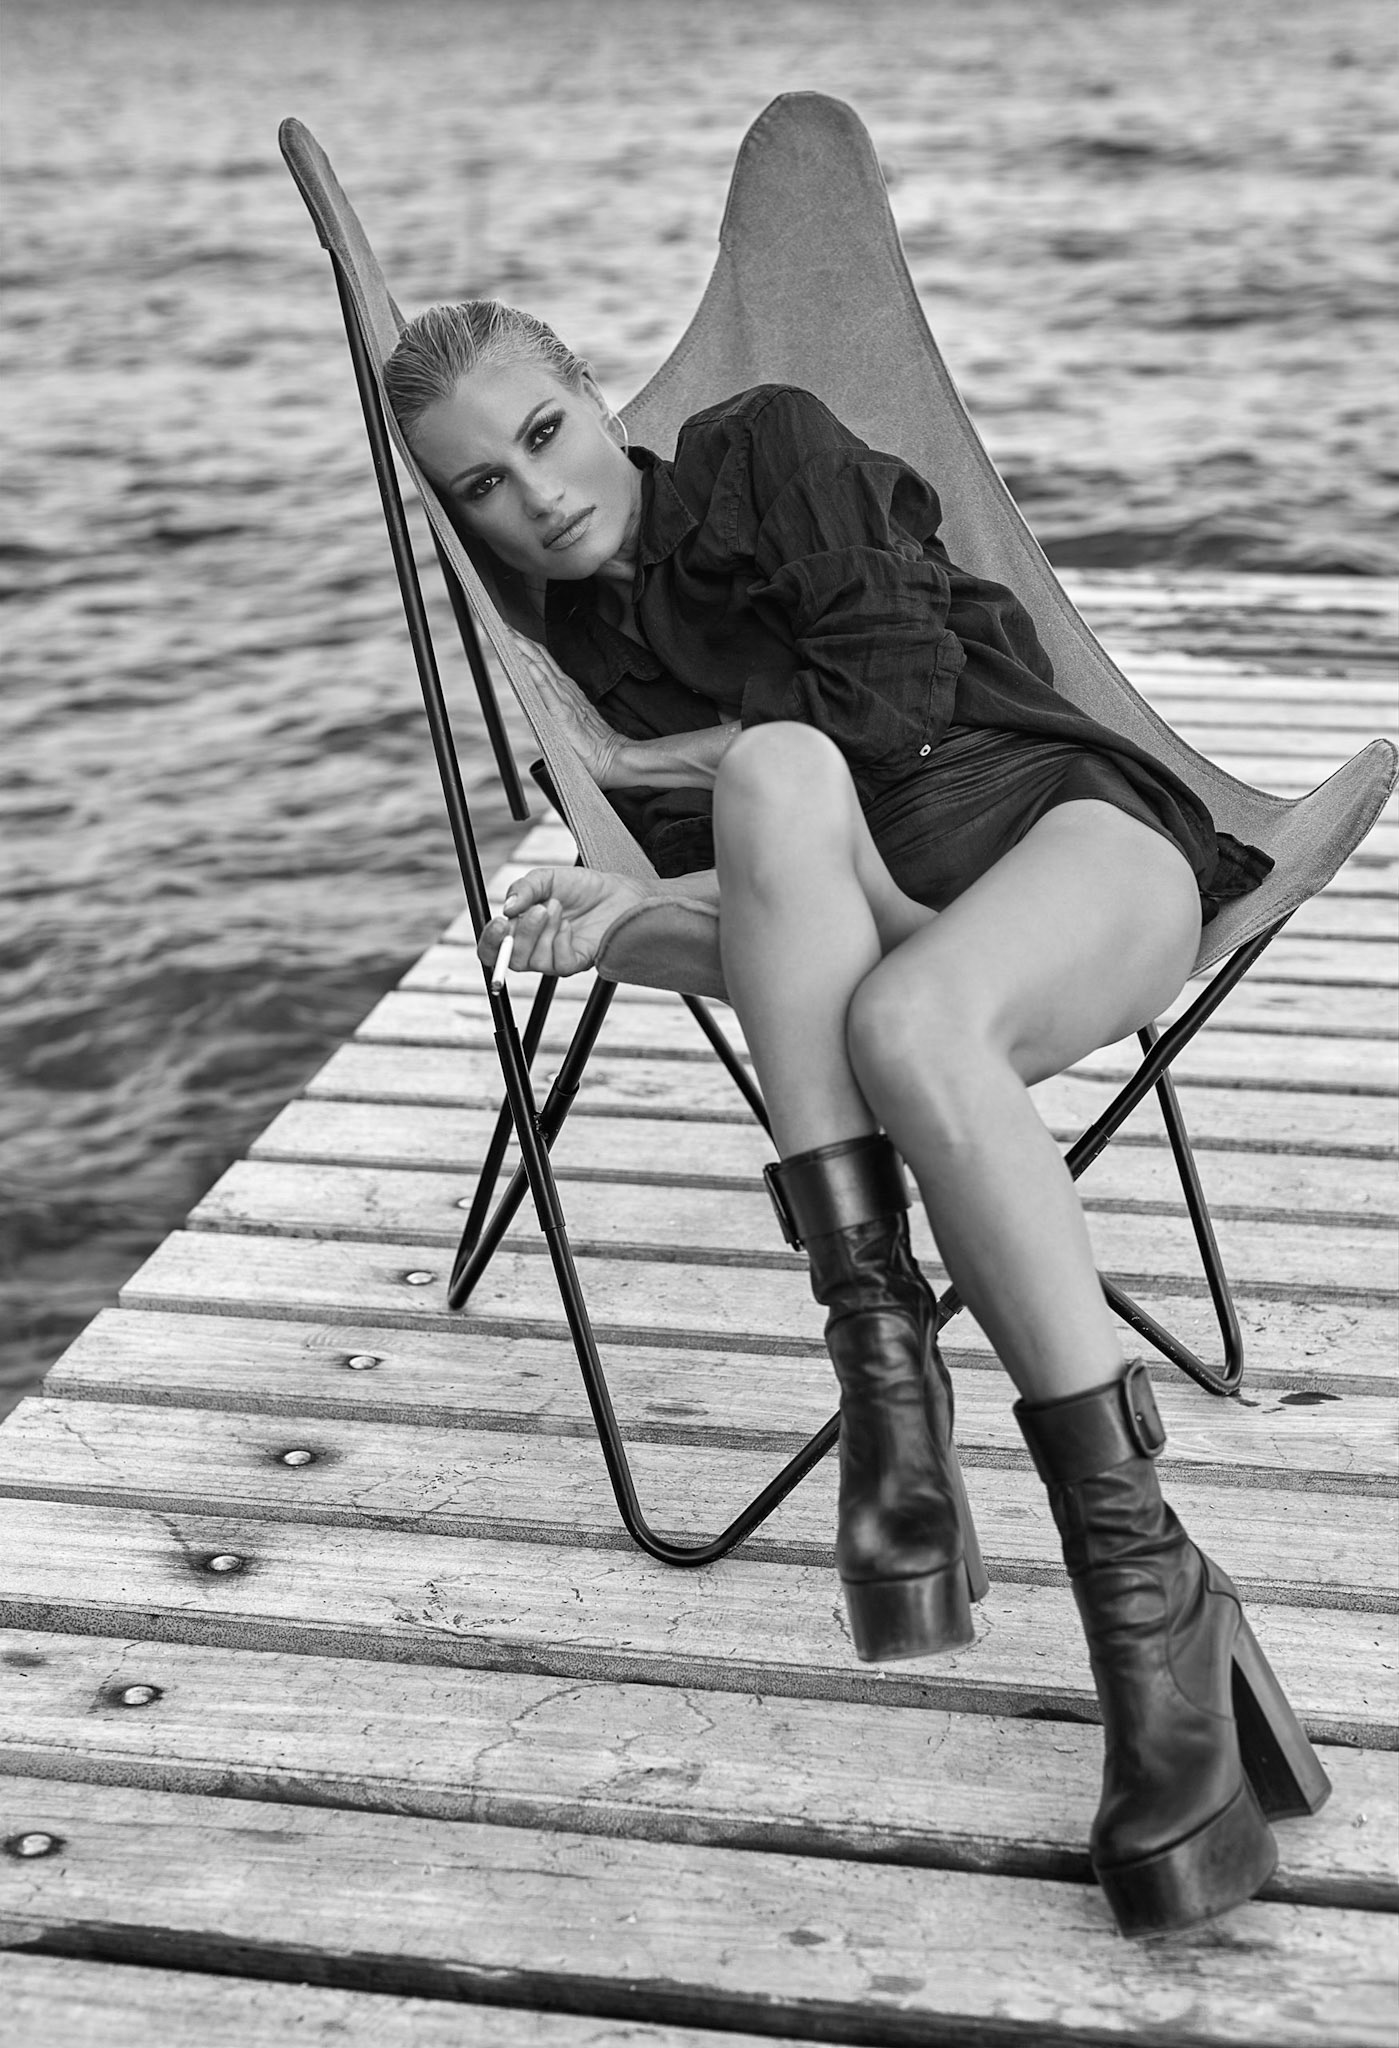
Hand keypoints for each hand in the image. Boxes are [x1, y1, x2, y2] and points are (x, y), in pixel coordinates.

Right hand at [478, 865, 649, 979]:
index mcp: (520, 930)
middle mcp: (534, 948)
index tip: (500, 923)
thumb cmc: (581, 888)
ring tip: (559, 908)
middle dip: (523, 934)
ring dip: (546, 931)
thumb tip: (507, 908)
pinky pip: (559, 965)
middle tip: (540, 909)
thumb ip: (523, 889)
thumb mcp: (546, 878)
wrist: (617, 892)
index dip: (491, 941)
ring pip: (535, 962)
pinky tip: (570, 926)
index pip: (493, 948)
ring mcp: (554, 958)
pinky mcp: (575, 963)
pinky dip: (562, 941)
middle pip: (512, 959)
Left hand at [503, 628, 627, 787]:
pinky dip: (540, 680)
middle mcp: (566, 691)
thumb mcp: (569, 721)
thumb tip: (539, 701)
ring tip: (511, 636)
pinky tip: (531, 667)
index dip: (527, 646)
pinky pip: (550, 695)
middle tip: (503, 625)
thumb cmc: (592, 745)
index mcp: (566, 692)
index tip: (510, 632)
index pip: (544, 663)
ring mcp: (566, 702)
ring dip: (526, 653)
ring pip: (543, 671)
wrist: (612, 758)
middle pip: (541, 660)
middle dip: (521, 642)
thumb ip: (556, 708)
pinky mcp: (565, 716)